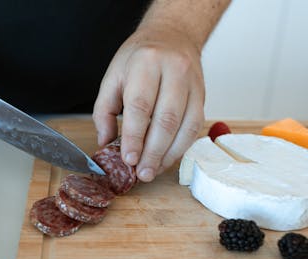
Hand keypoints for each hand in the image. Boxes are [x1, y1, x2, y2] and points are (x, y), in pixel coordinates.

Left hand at [93, 27, 204, 181]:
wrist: (173, 36)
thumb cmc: (139, 58)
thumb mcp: (113, 76)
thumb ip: (104, 110)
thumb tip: (106, 142)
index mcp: (146, 63)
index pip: (140, 106)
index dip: (135, 137)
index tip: (128, 159)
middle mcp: (174, 71)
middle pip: (166, 119)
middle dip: (153, 152)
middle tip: (142, 173)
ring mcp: (192, 83)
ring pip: (185, 126)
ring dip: (168, 154)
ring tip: (153, 171)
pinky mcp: (203, 96)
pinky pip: (195, 127)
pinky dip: (181, 147)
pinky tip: (167, 158)